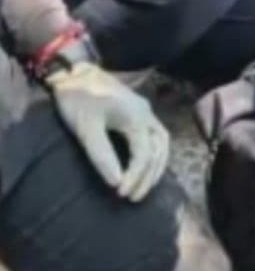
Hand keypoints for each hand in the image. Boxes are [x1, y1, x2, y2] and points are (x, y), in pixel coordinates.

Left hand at [46, 62, 169, 201]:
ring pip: (162, 143)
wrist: (76, 72)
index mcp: (136, 117)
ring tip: (142, 187)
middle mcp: (147, 114)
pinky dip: (155, 155)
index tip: (121, 194)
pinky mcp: (140, 110)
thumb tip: (116, 182)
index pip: (144, 154)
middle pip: (159, 150)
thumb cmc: (79, 100)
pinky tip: (145, 166)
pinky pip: (157, 136)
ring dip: (155, 166)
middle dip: (149, 176)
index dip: (135, 177)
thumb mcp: (87, 129)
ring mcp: (146, 111)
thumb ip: (102, 156)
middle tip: (134, 197)